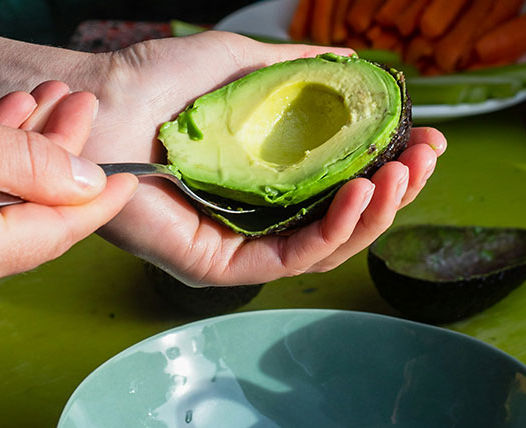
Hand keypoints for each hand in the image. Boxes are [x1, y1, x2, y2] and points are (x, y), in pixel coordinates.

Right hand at [0, 81, 137, 319]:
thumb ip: (13, 164)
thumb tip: (86, 180)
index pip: (59, 233)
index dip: (100, 201)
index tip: (132, 176)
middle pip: (33, 216)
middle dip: (62, 158)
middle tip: (81, 108)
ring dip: (24, 152)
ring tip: (47, 103)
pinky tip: (0, 127)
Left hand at [83, 31, 445, 285]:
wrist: (99, 102)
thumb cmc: (158, 83)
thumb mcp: (242, 66)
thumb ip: (299, 72)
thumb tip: (354, 63)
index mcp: (268, 181)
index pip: (342, 186)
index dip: (388, 167)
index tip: (425, 140)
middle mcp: (259, 218)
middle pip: (343, 221)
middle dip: (395, 192)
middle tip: (426, 158)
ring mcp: (241, 246)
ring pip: (326, 246)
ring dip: (375, 213)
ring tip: (403, 174)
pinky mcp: (220, 267)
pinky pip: (289, 258)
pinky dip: (333, 230)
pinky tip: (361, 192)